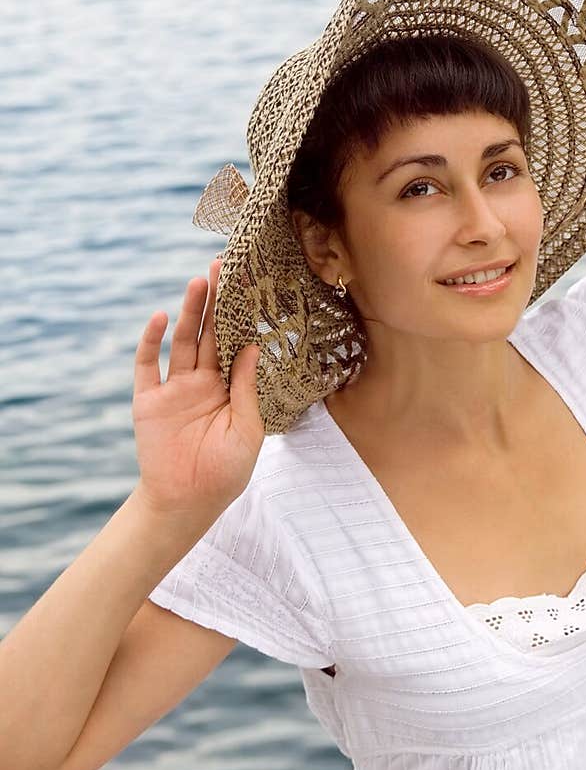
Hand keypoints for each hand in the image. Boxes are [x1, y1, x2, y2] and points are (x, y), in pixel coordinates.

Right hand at [132, 256, 263, 520]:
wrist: (187, 503)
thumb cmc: (225, 472)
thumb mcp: (247, 429)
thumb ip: (246, 389)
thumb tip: (253, 348)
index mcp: (227, 389)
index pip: (234, 344)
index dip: (239, 316)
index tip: (247, 285)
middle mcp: (200, 383)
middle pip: (209, 334)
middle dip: (215, 302)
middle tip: (221, 266)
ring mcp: (173, 389)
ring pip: (183, 342)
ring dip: (190, 313)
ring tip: (199, 283)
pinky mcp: (148, 401)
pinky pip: (147, 365)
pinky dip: (152, 341)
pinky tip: (162, 319)